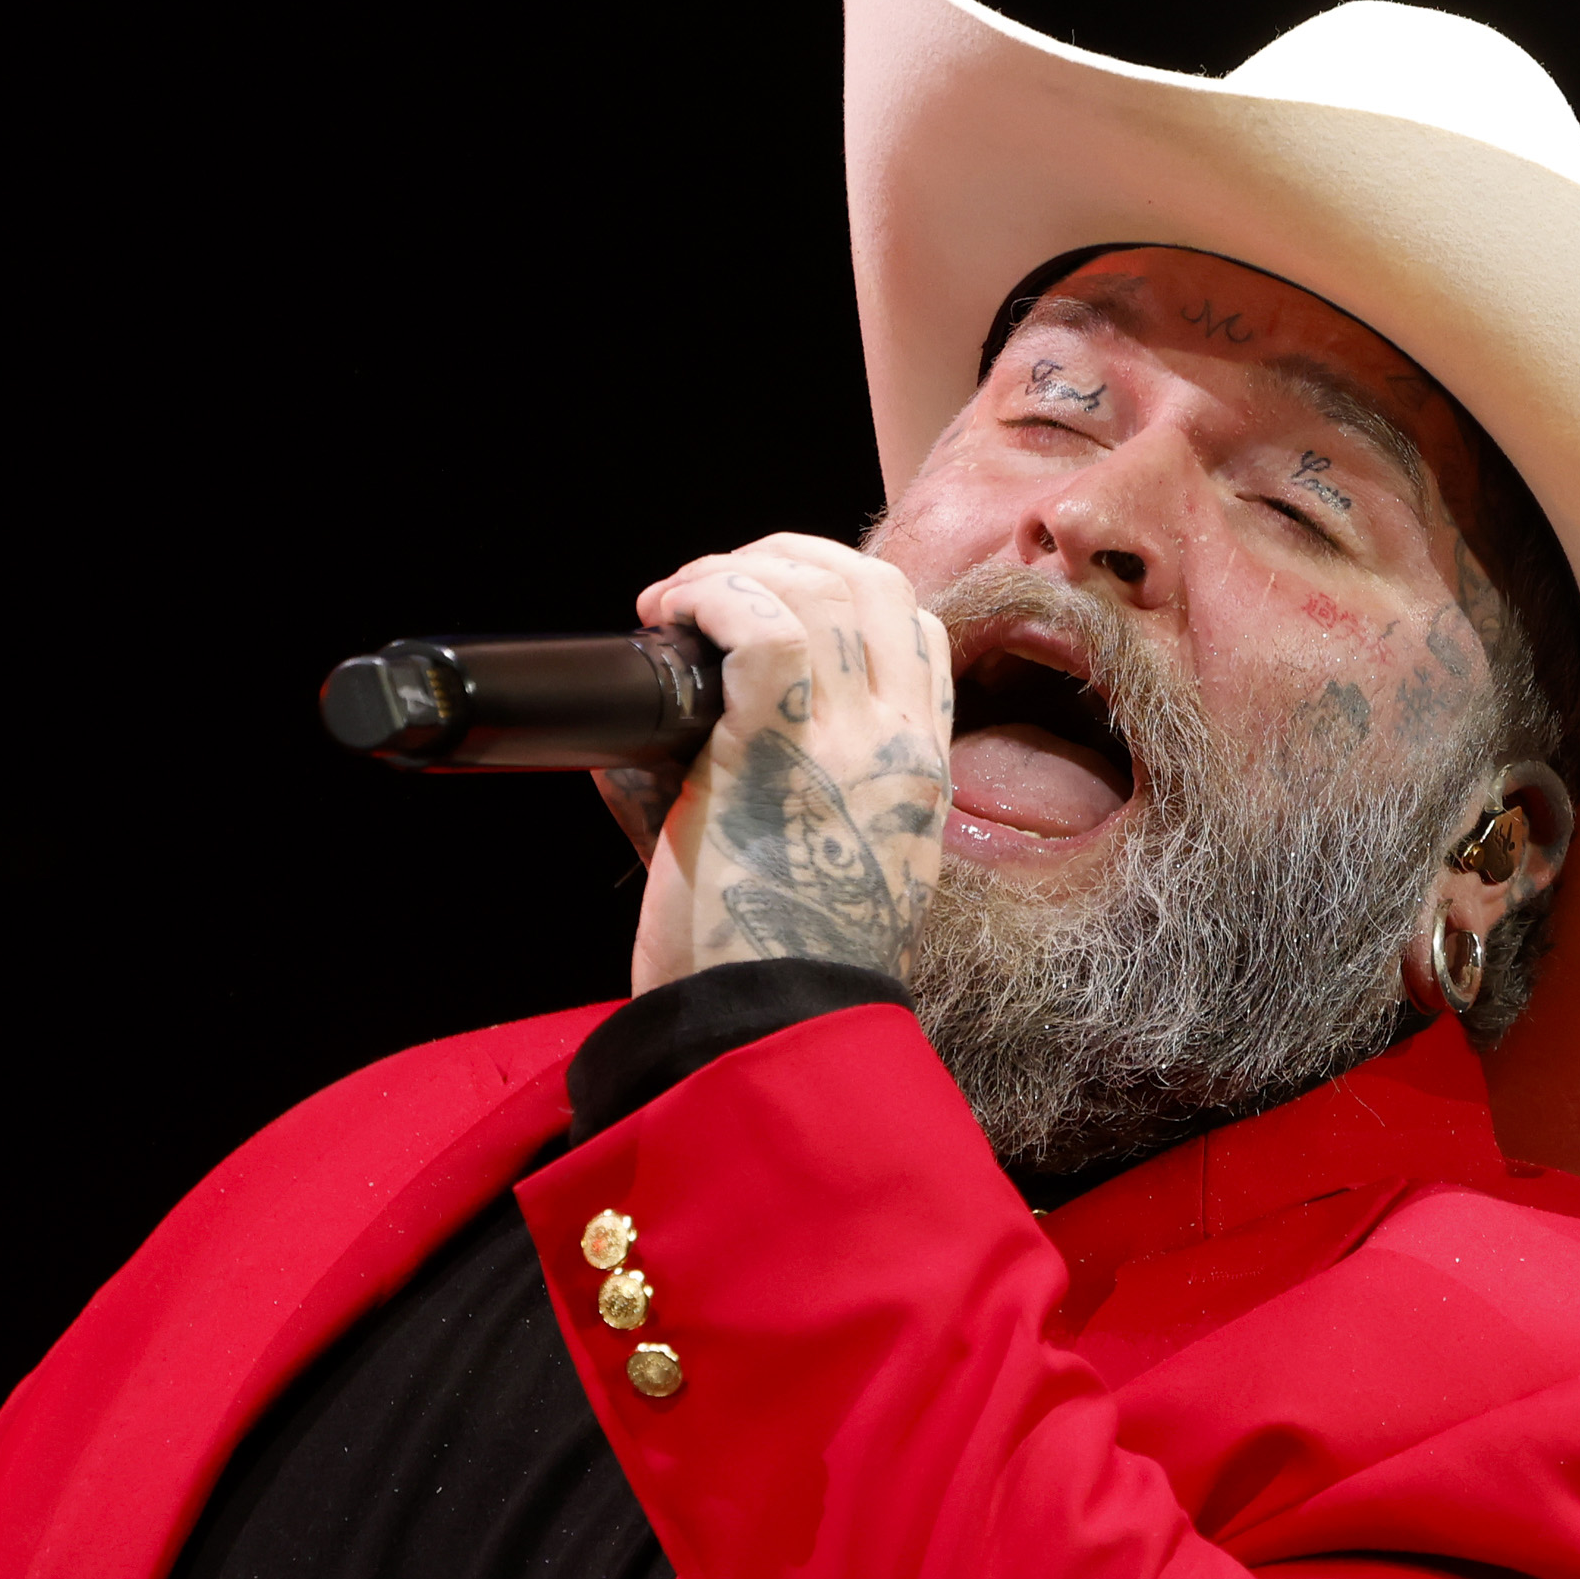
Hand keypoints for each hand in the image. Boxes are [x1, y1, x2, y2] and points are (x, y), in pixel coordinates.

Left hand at [614, 533, 954, 993]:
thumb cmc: (769, 963)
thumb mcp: (816, 868)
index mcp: (918, 774)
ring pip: (820, 583)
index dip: (843, 592)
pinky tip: (668, 615)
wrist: (764, 1021)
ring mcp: (849, 737)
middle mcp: (899, 742)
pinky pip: (759, 620)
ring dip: (736, 570)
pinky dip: (709, 595)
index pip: (917, 633)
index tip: (771, 605)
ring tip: (677, 600)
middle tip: (712, 586)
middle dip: (786, 558)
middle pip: (872, 584)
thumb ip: (775, 794)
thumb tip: (661, 744)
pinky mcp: (776, 742)